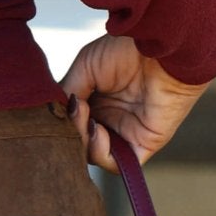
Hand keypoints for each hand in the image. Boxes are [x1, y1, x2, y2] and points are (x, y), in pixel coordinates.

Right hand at [61, 34, 209, 173]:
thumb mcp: (85, 67)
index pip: (70, 124)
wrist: (159, 50)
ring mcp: (125, 133)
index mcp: (96, 101)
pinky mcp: (142, 145)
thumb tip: (57, 117)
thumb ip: (67, 94)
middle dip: (71, 131)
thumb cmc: (126, 51)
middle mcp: (109, 119)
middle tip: (74, 112)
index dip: (61, 121)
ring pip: (94, 155)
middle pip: (79, 141)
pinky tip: (97, 131)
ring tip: (86, 118)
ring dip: (83, 141)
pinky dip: (101, 153)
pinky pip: (117, 164)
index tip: (59, 106)